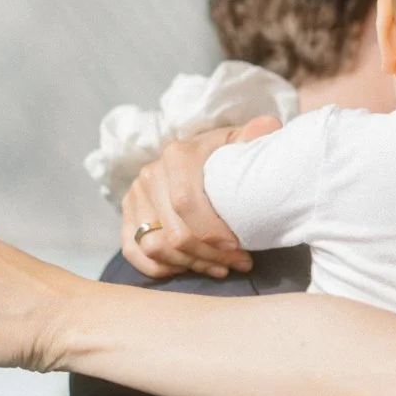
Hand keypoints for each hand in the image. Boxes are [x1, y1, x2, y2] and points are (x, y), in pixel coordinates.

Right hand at [119, 115, 281, 278]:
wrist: (194, 158)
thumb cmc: (222, 156)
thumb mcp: (238, 142)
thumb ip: (254, 136)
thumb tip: (269, 126)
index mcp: (177, 156)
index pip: (186, 202)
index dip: (211, 231)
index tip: (238, 246)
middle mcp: (150, 175)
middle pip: (174, 232)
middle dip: (210, 255)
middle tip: (239, 263)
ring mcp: (135, 197)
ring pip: (155, 246)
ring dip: (190, 264)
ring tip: (221, 268)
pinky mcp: (126, 216)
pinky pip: (133, 251)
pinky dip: (160, 267)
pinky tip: (188, 269)